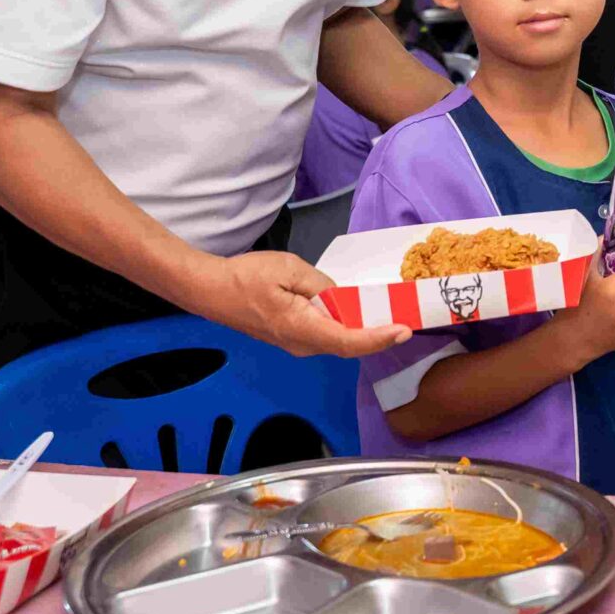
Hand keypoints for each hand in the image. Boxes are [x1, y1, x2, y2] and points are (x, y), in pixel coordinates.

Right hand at [195, 250, 414, 357]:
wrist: (211, 290)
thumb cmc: (246, 277)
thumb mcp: (289, 269)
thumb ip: (321, 284)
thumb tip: (341, 297)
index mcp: (302, 328)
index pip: (349, 341)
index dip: (379, 338)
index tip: (403, 330)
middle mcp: (301, 345)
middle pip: (347, 344)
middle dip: (377, 334)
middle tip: (404, 319)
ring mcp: (296, 344)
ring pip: (336, 340)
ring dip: (361, 330)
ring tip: (387, 314)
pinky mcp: (291, 338)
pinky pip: (325, 334)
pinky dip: (344, 325)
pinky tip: (355, 311)